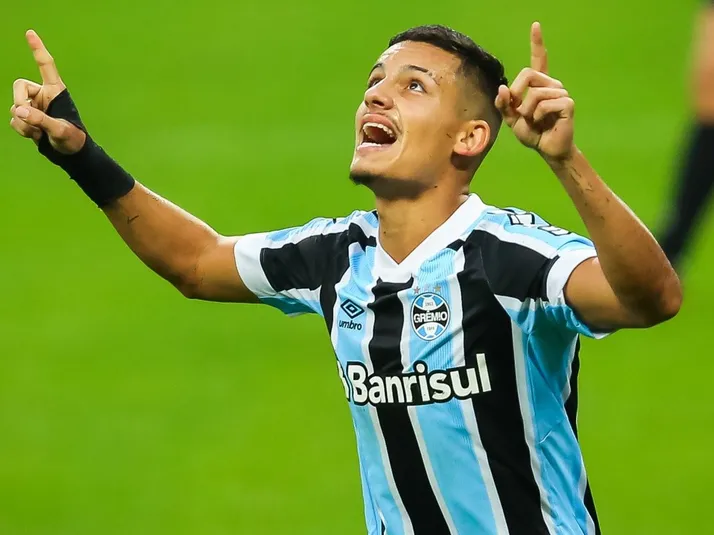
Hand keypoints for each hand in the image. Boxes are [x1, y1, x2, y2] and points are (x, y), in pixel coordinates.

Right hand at [9, 30, 85, 153]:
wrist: (70, 154)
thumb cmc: (73, 139)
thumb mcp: (60, 130)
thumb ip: (41, 120)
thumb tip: (20, 111)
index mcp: (55, 91)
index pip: (45, 66)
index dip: (37, 49)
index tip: (30, 32)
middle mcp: (42, 95)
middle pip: (18, 86)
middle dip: (19, 101)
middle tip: (26, 117)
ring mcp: (34, 106)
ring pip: (15, 107)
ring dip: (24, 122)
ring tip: (39, 133)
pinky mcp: (28, 118)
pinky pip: (15, 119)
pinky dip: (22, 129)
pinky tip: (35, 136)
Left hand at [495, 22, 574, 161]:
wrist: (547, 148)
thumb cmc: (532, 133)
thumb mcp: (511, 119)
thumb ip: (504, 104)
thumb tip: (502, 88)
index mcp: (539, 85)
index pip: (538, 60)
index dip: (537, 43)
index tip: (535, 25)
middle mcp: (552, 84)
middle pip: (527, 74)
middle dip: (517, 95)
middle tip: (520, 113)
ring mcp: (561, 92)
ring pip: (534, 94)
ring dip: (528, 112)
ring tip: (536, 121)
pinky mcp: (567, 103)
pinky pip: (543, 104)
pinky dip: (538, 116)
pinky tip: (544, 123)